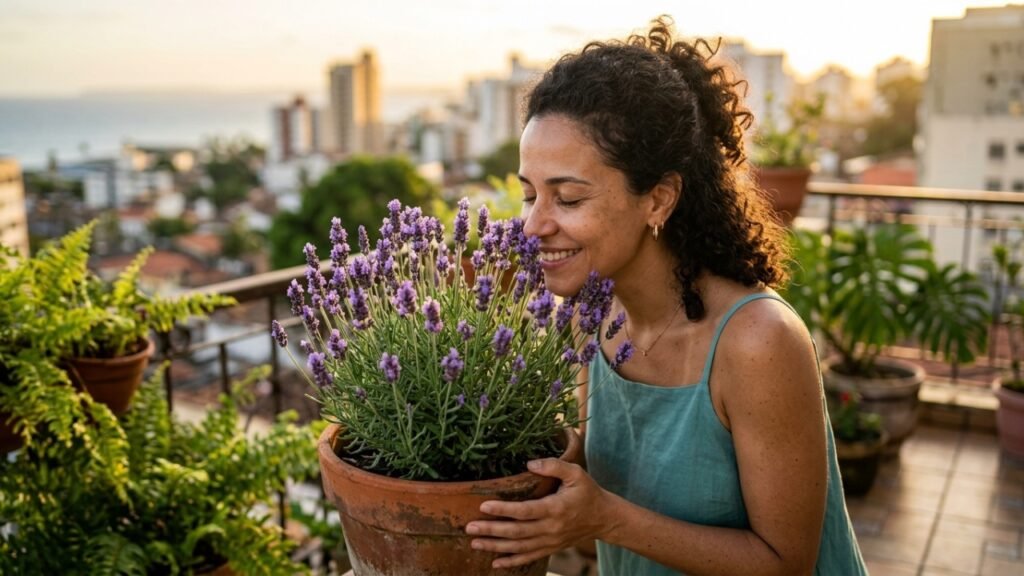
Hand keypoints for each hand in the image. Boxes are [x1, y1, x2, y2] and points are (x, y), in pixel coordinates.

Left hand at [465, 457, 611, 568]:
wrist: (604, 518)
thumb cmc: (588, 492)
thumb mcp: (576, 473)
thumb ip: (554, 465)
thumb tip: (530, 463)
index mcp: (555, 508)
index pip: (525, 511)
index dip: (504, 510)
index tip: (484, 506)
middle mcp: (551, 528)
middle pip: (517, 532)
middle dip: (492, 530)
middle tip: (469, 527)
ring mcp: (550, 541)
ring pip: (519, 547)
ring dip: (495, 546)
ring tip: (475, 542)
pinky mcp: (550, 548)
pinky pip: (529, 557)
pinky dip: (512, 562)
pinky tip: (495, 563)